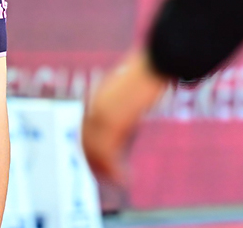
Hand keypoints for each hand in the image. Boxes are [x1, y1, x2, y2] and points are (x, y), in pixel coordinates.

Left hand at [82, 49, 168, 185]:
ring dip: (106, 171)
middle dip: (95, 164)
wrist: (157, 60)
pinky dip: (115, 171)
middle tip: (109, 179)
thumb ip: (125, 104)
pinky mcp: (113, 120)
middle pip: (86, 143)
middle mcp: (94, 106)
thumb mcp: (133, 88)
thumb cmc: (151, 70)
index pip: (85, 130)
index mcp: (97, 98)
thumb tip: (129, 116)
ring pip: (95, 152)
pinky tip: (126, 180)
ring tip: (119, 182)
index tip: (100, 165)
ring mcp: (101, 113)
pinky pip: (107, 153)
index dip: (90, 151)